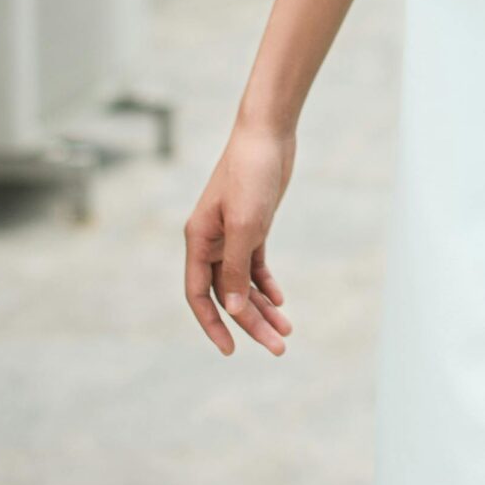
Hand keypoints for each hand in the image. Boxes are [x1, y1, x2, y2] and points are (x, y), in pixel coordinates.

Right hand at [183, 120, 297, 356]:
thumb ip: (235, 268)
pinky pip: (254, 265)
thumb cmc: (251, 174)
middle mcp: (211, 241)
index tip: (230, 350)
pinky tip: (280, 300)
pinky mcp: (252, 226)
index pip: (198, 294)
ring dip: (262, 307)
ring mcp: (231, 234)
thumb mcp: (246, 225)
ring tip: (286, 330)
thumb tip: (231, 308)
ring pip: (242, 282)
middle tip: (278, 347)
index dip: (213, 324)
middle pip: (226, 294)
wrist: (268, 134)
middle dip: (250, 322)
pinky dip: (265, 283)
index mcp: (199, 240)